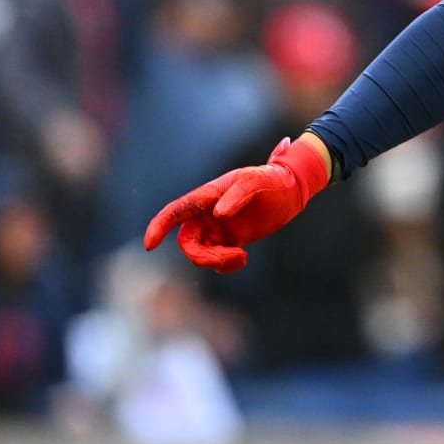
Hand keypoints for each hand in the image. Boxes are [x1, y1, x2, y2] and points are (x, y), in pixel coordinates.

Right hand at [143, 136, 329, 272]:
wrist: (293, 188)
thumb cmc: (274, 178)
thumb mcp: (258, 179)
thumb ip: (237, 194)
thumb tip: (218, 214)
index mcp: (209, 195)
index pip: (176, 212)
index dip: (159, 227)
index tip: (150, 245)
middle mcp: (208, 212)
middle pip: (187, 242)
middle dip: (202, 256)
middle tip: (232, 257)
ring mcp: (217, 227)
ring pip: (201, 253)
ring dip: (217, 261)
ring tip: (242, 257)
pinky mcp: (229, 240)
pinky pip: (217, 259)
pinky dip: (225, 264)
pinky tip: (243, 258)